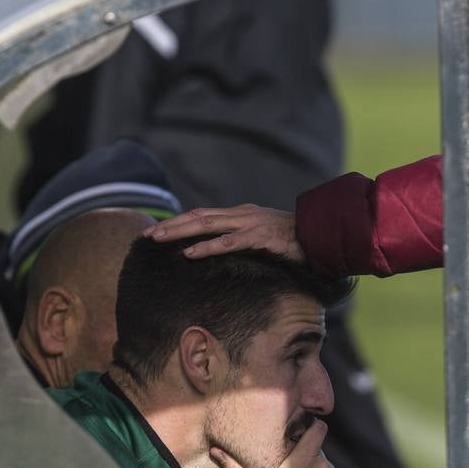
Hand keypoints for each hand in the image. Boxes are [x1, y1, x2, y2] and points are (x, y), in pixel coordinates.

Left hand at [148, 204, 302, 262]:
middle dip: (171, 225)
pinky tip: (190, 253)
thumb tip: (223, 250)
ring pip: (207, 225)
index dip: (179, 222)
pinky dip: (207, 247)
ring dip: (180, 232)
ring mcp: (250, 224)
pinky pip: (228, 242)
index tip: (157, 231)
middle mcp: (241, 215)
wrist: (322, 235)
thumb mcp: (263, 236)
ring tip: (158, 239)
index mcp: (241, 214)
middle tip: (147, 234)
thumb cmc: (294, 240)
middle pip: (198, 216)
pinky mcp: (259, 238)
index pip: (203, 215)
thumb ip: (244, 239)